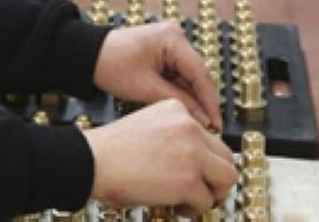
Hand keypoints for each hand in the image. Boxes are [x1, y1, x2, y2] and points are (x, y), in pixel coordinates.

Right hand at [85, 99, 237, 214]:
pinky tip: (178, 207)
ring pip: (227, 177)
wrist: (92, 161)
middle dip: (217, 178)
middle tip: (204, 191)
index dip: (205, 160)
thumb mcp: (148, 127)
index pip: (210, 137)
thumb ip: (175, 138)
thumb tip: (196, 165)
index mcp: (176, 109)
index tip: (197, 171)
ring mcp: (191, 152)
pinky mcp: (188, 179)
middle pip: (226, 156)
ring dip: (212, 194)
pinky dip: (194, 209)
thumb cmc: (111, 150)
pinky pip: (206, 201)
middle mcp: (188, 126)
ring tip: (193, 201)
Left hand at [92, 21, 222, 127]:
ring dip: (191, 98)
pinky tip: (183, 109)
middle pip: (197, 74)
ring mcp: (170, 44)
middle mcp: (175, 37)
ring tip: (197, 122)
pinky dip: (180, 91)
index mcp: (173, 39)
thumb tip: (203, 118)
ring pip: (189, 76)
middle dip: (201, 100)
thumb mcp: (146, 88)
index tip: (216, 122)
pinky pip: (178, 74)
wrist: (87, 55)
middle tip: (208, 126)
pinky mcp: (163, 52)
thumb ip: (178, 102)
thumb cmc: (111, 65)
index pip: (200, 73)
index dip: (209, 100)